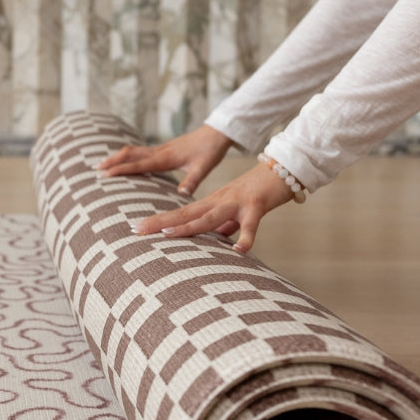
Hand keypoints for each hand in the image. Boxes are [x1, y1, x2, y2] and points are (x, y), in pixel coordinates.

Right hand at [97, 125, 233, 196]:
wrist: (216, 132)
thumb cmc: (210, 150)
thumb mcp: (203, 168)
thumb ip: (191, 181)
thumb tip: (182, 196)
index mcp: (166, 158)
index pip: (139, 164)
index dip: (121, 169)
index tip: (105, 174)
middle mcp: (159, 151)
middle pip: (129, 155)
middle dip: (112, 162)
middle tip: (95, 170)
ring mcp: (160, 149)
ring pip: (132, 151)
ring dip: (116, 157)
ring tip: (102, 165)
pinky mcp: (163, 149)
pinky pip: (140, 151)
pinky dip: (127, 156)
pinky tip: (123, 161)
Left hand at [129, 162, 294, 253]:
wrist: (284, 168)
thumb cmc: (260, 192)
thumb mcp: (238, 211)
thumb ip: (228, 225)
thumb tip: (221, 240)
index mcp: (212, 203)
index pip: (179, 214)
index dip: (158, 221)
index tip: (136, 228)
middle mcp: (219, 201)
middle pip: (185, 214)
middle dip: (160, 222)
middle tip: (136, 229)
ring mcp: (237, 203)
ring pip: (209, 216)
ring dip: (189, 226)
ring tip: (168, 235)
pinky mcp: (257, 205)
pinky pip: (251, 224)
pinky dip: (246, 236)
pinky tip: (239, 250)